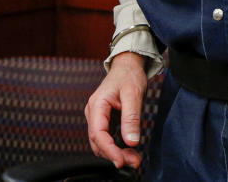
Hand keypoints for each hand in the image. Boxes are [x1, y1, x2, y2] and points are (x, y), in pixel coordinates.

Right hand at [85, 52, 146, 169]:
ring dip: (116, 153)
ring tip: (134, 158)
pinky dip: (117, 147)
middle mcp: (93, 112)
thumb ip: (131, 118)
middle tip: (134, 162)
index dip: (109, 150)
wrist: (128, 65)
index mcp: (97, 105)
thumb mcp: (133, 94)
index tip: (121, 161)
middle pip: (98, 142)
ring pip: (102, 142)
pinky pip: (107, 138)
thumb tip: (131, 141)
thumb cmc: (129, 75)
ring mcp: (98, 117)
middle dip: (114, 155)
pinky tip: (129, 150)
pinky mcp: (105, 120)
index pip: (98, 134)